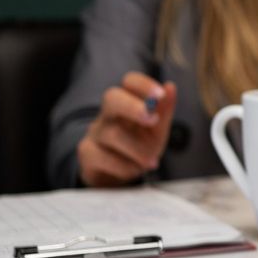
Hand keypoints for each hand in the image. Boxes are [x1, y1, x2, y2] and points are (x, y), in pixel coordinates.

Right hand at [77, 72, 177, 186]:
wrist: (116, 175)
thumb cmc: (138, 146)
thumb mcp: (156, 130)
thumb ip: (164, 110)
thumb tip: (170, 86)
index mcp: (128, 102)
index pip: (130, 81)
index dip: (144, 84)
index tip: (161, 94)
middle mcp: (109, 113)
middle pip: (112, 98)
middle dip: (133, 107)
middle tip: (153, 120)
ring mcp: (95, 132)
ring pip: (113, 134)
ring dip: (138, 150)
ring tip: (151, 162)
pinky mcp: (86, 153)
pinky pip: (104, 157)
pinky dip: (125, 166)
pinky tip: (134, 169)